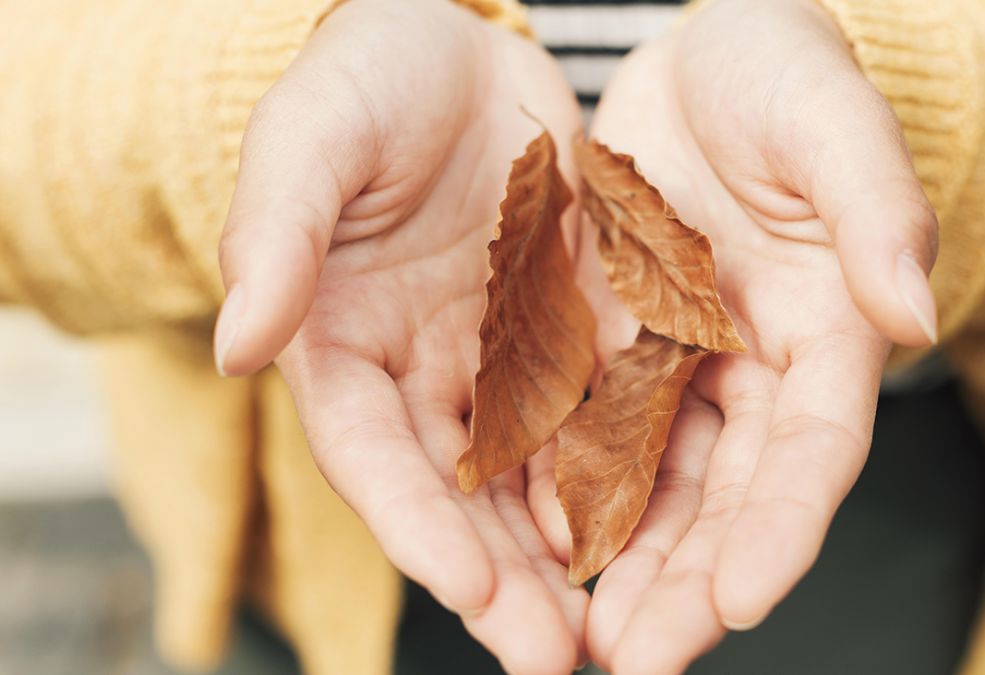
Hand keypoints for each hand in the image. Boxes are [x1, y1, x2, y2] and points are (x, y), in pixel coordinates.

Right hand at [213, 1, 587, 671]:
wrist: (456, 42)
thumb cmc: (365, 79)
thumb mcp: (311, 140)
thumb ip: (276, 237)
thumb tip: (234, 344)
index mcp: (344, 342)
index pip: (374, 453)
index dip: (413, 524)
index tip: (464, 585)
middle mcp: (426, 372)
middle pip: (461, 495)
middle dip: (504, 580)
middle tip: (552, 657)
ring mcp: (505, 357)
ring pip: (537, 475)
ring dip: (572, 555)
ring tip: (613, 632)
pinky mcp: (575, 330)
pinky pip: (605, 409)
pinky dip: (627, 473)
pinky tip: (662, 527)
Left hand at [545, 0, 939, 670]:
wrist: (708, 55)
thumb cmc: (785, 74)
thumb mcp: (833, 124)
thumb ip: (878, 213)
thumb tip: (914, 315)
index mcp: (825, 334)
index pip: (811, 453)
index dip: (781, 530)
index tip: (738, 601)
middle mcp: (754, 371)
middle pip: (726, 498)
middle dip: (686, 584)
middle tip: (636, 661)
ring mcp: (680, 365)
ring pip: (653, 485)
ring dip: (620, 566)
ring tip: (576, 641)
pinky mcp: (614, 345)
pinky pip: (585, 430)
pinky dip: (563, 492)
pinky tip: (527, 547)